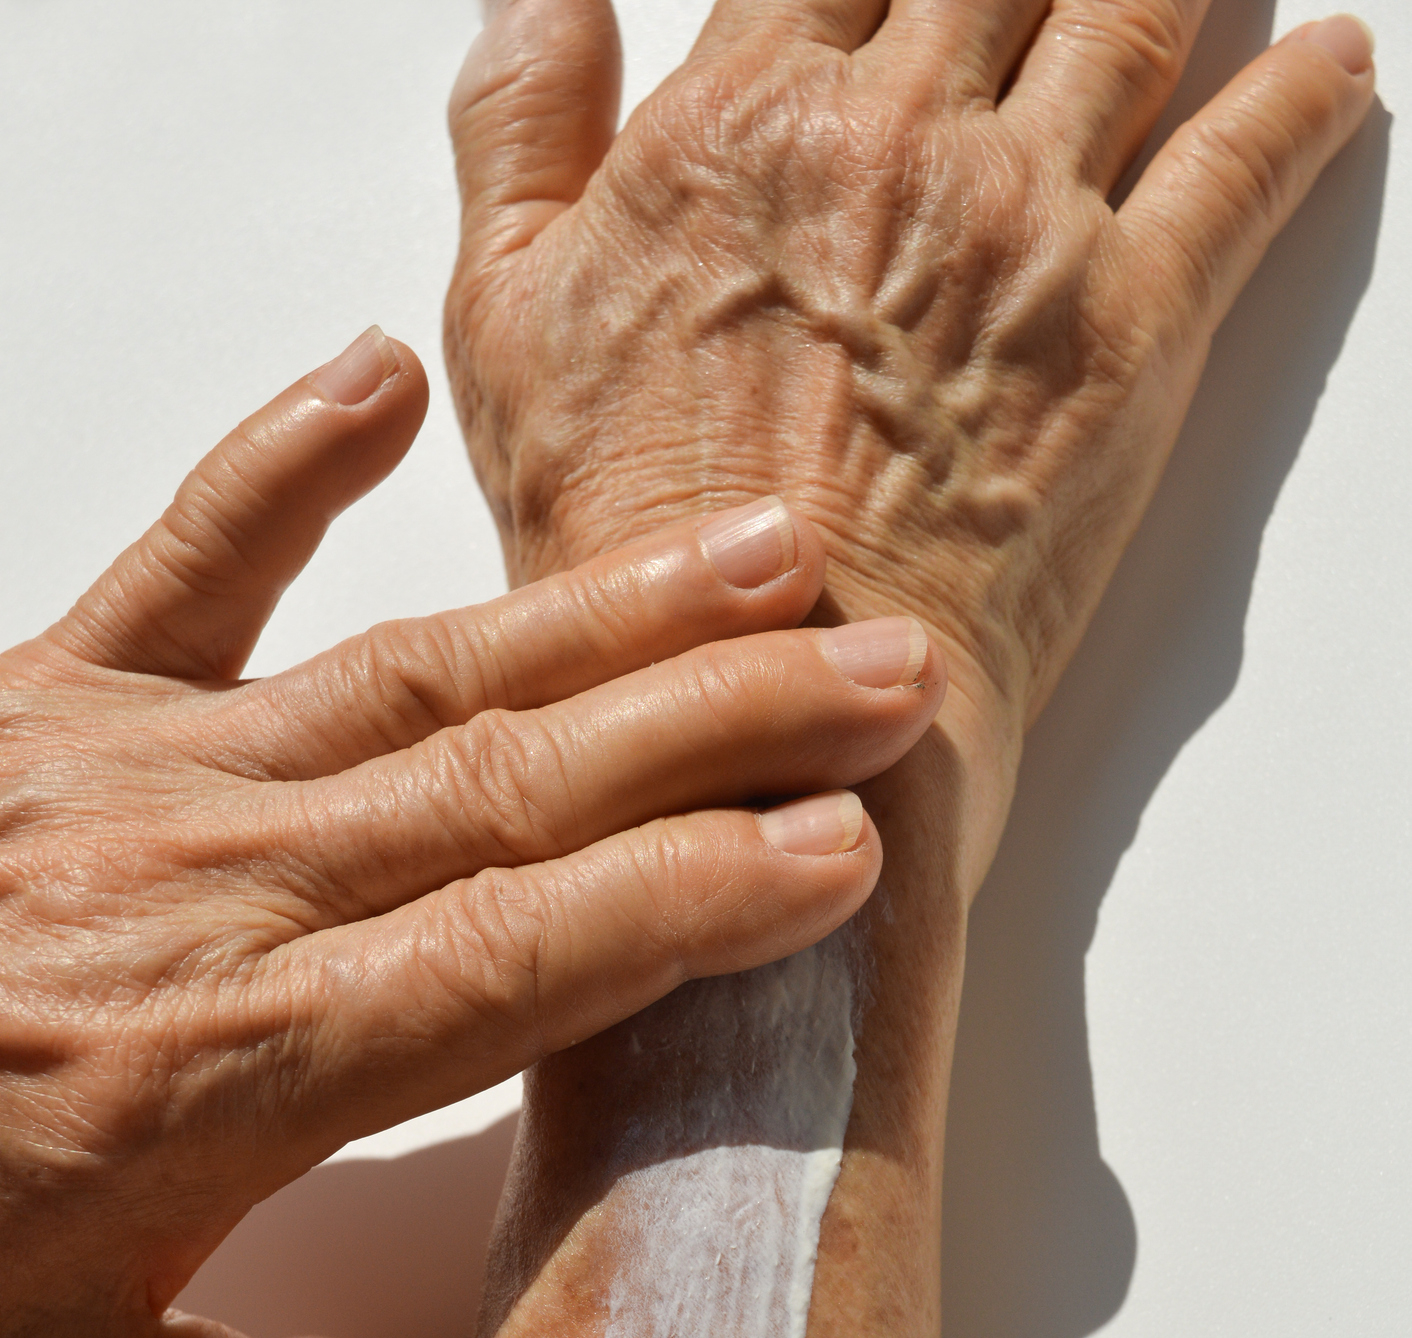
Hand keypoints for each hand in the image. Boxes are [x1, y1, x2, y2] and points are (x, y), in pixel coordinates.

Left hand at [0, 330, 941, 1337]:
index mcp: (235, 1070)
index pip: (524, 960)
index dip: (697, 896)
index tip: (841, 848)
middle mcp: (208, 895)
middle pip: (516, 787)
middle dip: (722, 727)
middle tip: (884, 674)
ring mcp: (126, 779)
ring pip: (412, 673)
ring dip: (599, 615)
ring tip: (761, 559)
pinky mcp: (38, 708)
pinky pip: (175, 568)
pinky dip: (279, 467)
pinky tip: (382, 375)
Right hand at [445, 0, 1375, 884]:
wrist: (773, 702)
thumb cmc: (643, 550)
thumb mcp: (500, 332)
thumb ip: (518, 136)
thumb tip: (544, 1)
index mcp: (744, 121)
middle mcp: (896, 140)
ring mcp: (1026, 223)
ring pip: (1132, 14)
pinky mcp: (1134, 323)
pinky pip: (1249, 162)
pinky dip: (1306, 98)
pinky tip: (1331, 65)